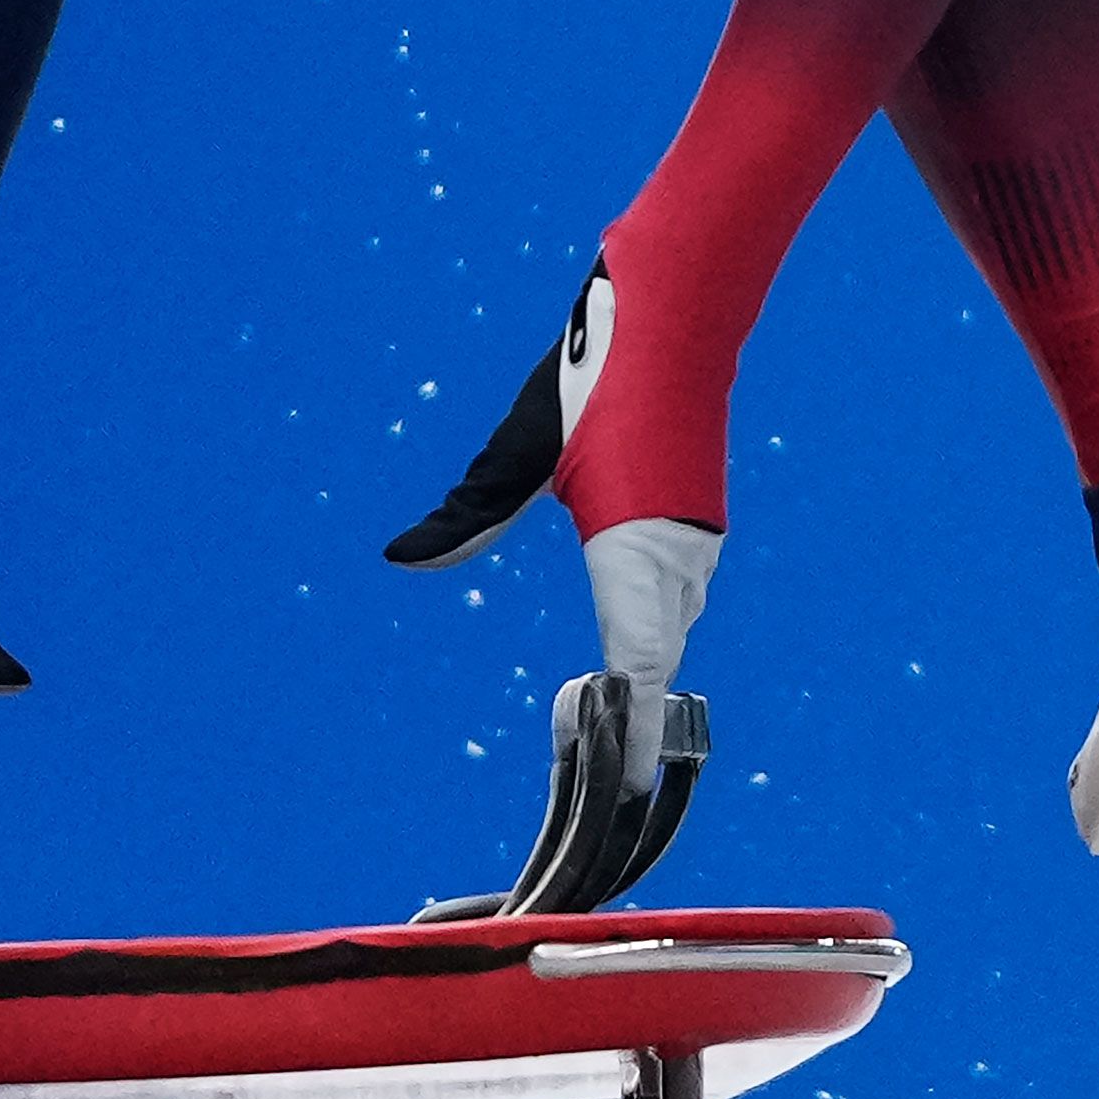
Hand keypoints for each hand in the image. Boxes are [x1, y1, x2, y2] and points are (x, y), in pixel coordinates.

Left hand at [387, 263, 720, 795]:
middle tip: (605, 791)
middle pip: (654, 656)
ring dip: (644, 674)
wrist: (679, 308)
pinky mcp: (697, 523)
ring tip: (615, 740)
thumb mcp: (521, 451)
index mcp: (635, 547)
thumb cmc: (597, 374)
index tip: (625, 791)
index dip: (635, 731)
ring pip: (669, 625)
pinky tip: (630, 654)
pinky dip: (654, 632)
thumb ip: (467, 513)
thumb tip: (401, 559)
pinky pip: (677, 599)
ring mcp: (695, 540)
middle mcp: (676, 555)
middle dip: (635, 720)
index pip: (640, 664)